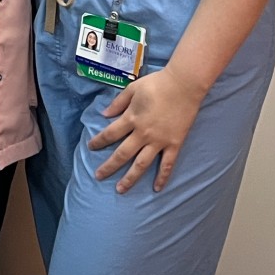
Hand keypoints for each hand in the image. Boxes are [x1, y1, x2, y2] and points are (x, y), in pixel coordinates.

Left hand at [88, 66, 206, 192]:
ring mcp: (159, 141)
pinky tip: (156, 188)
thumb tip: (104, 114)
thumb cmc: (157, 84)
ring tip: (120, 189)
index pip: (110, 134)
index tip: (90, 147)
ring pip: (141, 164)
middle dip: (109, 166)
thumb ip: (118, 103)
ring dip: (130, 178)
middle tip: (98, 176)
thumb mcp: (133, 89)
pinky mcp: (174, 144)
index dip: (98, 141)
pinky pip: (167, 164)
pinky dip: (162, 177)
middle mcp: (143, 133)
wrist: (183, 85)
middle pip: (122, 154)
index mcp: (131, 118)